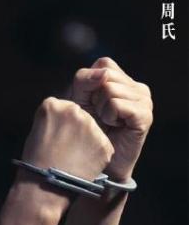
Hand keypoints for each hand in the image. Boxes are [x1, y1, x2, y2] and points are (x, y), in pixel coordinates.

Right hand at [21, 96, 114, 182]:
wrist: (44, 187)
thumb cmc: (36, 162)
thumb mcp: (36, 130)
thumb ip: (53, 119)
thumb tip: (65, 119)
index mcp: (53, 106)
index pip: (65, 107)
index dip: (62, 123)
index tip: (57, 135)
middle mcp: (74, 111)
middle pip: (81, 115)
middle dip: (77, 129)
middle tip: (67, 148)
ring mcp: (91, 127)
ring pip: (94, 129)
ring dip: (88, 141)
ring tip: (74, 158)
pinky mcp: (104, 144)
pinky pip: (102, 145)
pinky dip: (96, 154)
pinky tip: (83, 163)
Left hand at [70, 56, 153, 181]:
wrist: (95, 161)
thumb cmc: (86, 131)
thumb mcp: (79, 100)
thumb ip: (84, 80)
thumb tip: (103, 74)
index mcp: (123, 81)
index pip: (104, 64)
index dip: (90, 82)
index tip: (90, 103)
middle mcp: (137, 88)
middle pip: (106, 75)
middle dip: (94, 97)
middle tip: (99, 116)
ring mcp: (144, 101)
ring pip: (110, 89)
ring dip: (100, 109)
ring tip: (106, 122)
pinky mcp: (144, 115)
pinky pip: (117, 104)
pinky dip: (109, 115)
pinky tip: (113, 126)